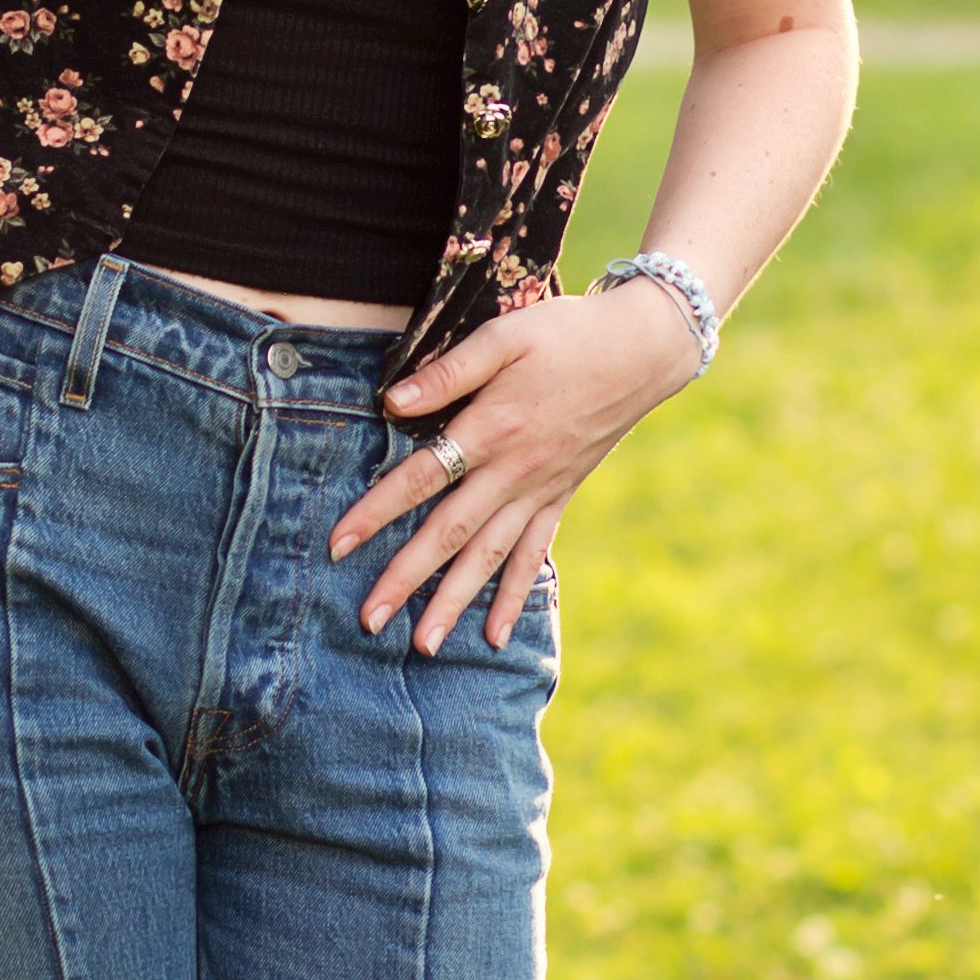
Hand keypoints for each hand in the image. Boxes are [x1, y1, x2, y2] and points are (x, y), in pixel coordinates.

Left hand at [330, 280, 704, 654]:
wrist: (641, 350)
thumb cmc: (566, 334)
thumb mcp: (505, 335)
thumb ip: (448, 371)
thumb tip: (392, 401)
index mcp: (492, 428)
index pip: (421, 477)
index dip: (376, 510)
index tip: (338, 544)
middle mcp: (513, 471)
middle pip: (449, 533)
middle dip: (406, 579)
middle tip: (369, 620)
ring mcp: (539, 491)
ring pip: (489, 557)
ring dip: (454, 602)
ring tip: (423, 645)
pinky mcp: (560, 498)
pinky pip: (533, 555)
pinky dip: (513, 596)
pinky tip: (494, 635)